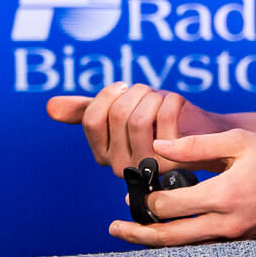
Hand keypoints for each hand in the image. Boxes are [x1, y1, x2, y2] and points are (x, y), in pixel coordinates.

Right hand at [45, 82, 229, 175]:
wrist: (205, 136)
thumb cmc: (161, 121)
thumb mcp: (121, 111)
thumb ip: (86, 110)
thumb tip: (50, 107)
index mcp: (105, 154)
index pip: (92, 120)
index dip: (108, 95)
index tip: (123, 90)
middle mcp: (123, 166)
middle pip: (117, 114)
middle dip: (135, 92)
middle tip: (146, 92)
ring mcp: (149, 167)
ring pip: (139, 117)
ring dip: (152, 96)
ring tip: (160, 98)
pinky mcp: (175, 161)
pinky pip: (165, 117)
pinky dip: (171, 100)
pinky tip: (176, 103)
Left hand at [107, 128, 255, 246]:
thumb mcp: (240, 141)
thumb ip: (196, 145)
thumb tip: (156, 146)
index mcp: (225, 197)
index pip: (170, 207)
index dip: (146, 197)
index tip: (136, 185)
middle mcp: (229, 226)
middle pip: (170, 239)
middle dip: (138, 232)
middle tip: (114, 226)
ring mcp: (236, 240)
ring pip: (185, 249)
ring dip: (156, 242)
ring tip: (130, 233)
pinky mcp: (243, 245)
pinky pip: (203, 248)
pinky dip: (181, 242)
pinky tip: (166, 233)